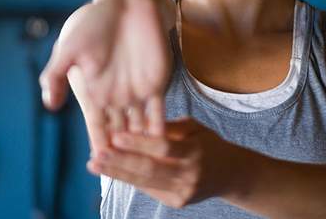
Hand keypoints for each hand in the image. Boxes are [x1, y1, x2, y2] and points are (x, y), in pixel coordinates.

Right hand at [39, 0, 174, 152]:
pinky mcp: (158, 81)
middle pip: (119, 134)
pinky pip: (160, 111)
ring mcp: (138, 91)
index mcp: (94, 92)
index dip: (99, 143)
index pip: (96, 126)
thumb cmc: (94, 22)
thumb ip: (56, 75)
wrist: (127, 3)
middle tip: (123, 174)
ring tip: (145, 167)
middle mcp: (116, 96)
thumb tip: (49, 105)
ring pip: (140, 128)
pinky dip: (160, 129)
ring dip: (142, 147)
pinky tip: (164, 146)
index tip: (99, 162)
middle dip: (122, 154)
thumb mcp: (69, 47)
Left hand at [86, 117, 252, 208]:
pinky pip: (149, 189)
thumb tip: (137, 122)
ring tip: (95, 164)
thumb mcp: (195, 128)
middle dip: (120, 162)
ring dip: (117, 173)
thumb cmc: (208, 144)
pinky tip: (111, 171)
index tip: (116, 136)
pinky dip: (129, 179)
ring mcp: (183, 191)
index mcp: (196, 151)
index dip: (140, 143)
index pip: (164, 147)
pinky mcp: (177, 202)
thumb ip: (168, 127)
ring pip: (145, 182)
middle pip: (150, 169)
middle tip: (96, 154)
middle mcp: (190, 174)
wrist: (230, 174)